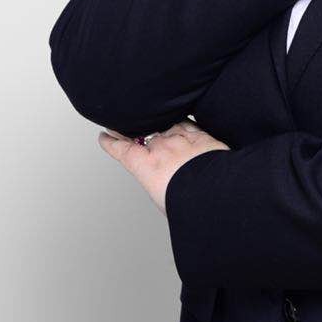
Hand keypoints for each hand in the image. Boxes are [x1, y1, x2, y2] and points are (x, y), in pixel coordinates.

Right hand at [97, 120, 228, 215]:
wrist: (216, 191)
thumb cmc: (190, 203)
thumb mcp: (164, 202)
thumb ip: (160, 187)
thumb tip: (164, 187)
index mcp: (147, 165)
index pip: (122, 150)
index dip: (111, 142)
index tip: (104, 137)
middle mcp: (161, 148)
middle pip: (141, 133)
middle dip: (132, 129)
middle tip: (123, 125)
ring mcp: (181, 139)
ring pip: (164, 125)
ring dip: (157, 123)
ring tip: (151, 119)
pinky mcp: (201, 136)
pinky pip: (187, 123)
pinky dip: (180, 120)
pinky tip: (179, 118)